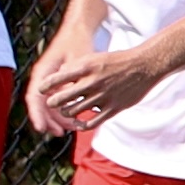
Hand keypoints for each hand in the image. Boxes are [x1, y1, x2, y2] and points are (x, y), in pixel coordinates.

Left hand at [29, 35, 151, 134]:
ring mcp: (102, 97)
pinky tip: (78, 123)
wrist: (143, 66)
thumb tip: (57, 76)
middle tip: (52, 103)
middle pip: (60, 100)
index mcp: (84, 68)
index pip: (55, 80)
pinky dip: (81, 125)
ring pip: (73, 112)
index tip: (41, 90)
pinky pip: (91, 123)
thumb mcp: (92, 58)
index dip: (44, 87)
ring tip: (65, 111)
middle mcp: (91, 83)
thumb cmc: (115, 61)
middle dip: (53, 103)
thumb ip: (74, 67)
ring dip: (66, 113)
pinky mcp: (113, 108)